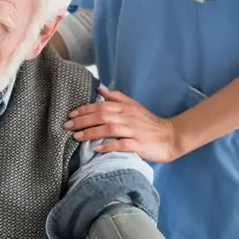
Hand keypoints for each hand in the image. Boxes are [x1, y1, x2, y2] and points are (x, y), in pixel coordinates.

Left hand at [64, 87, 180, 162]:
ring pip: (109, 129)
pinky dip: (108, 146)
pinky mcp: (139, 145)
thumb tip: (100, 89)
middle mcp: (128, 118)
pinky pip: (121, 144)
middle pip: (102, 116)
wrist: (171, 136)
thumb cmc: (149, 123)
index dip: (85, 109)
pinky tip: (96, 149)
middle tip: (67, 125)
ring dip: (91, 132)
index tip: (71, 114)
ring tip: (76, 137)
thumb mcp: (134, 106)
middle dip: (82, 120)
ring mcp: (134, 131)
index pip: (101, 105)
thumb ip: (117, 98)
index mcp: (125, 108)